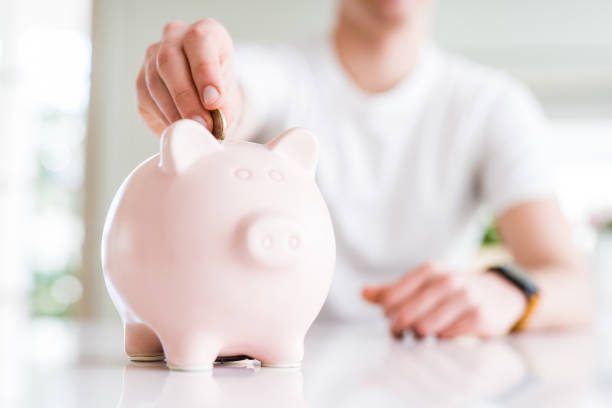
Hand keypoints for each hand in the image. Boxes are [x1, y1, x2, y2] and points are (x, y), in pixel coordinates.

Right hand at [136, 18, 241, 134]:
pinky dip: (164, 117)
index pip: (199, 41)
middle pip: (169, 61)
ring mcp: (153, 57)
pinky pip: (147, 99)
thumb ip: (224, 104)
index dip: (205, 72)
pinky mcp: (141, 80)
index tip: (213, 101)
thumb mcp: (231, 94)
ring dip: (175, 111)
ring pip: (155, 82)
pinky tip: (179, 128)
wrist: (207, 97)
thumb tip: (216, 121)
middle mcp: (175, 37)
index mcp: (205, 31)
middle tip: (202, 124)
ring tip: (193, 130)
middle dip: (187, 98)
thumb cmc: (221, 90)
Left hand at [363, 263, 526, 338]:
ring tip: (423, 332)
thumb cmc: (454, 290)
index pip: (392, 296)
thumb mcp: (425, 284)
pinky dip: (442, 340)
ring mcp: (465, 298)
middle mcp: (447, 281)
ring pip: (425, 327)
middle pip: (405, 314)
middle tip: (402, 332)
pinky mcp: (478, 317)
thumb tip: (363, 294)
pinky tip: (445, 334)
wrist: (501, 294)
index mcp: (430, 270)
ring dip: (420, 336)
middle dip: (399, 328)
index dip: (386, 312)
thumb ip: (394, 290)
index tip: (390, 317)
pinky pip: (447, 337)